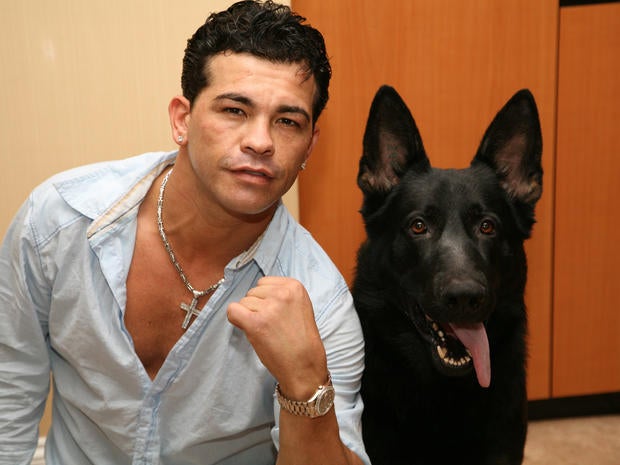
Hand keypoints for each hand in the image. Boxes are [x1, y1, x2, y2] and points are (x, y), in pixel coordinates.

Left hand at [227, 276, 327, 399]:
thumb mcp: (300, 307)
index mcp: (295, 287)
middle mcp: (282, 293)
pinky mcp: (255, 323)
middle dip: (257, 307)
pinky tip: (247, 328)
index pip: (265, 282)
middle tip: (270, 325)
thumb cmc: (302, 341)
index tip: (275, 313)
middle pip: (253, 292)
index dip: (265, 299)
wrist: (304, 366)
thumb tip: (258, 294)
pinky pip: (233, 311)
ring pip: (244, 302)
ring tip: (265, 331)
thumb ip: (282, 296)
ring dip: (249, 316)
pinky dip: (235, 319)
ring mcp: (269, 307)